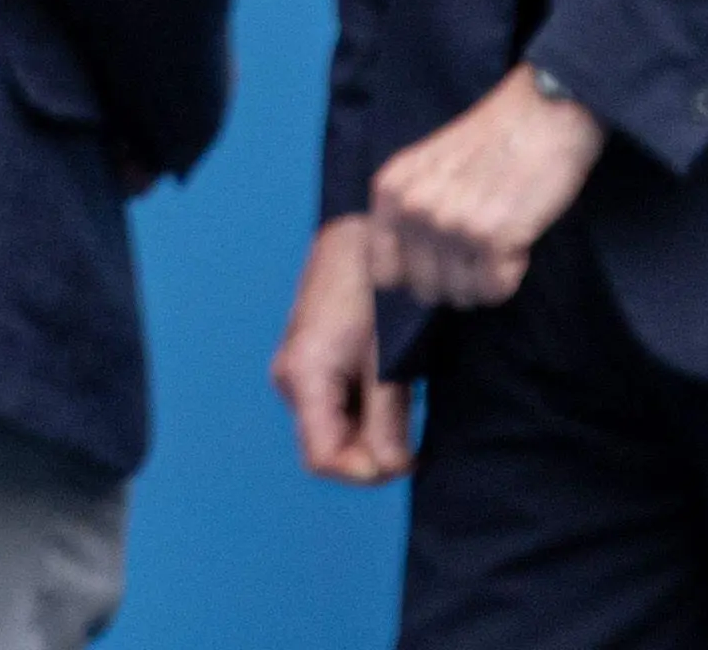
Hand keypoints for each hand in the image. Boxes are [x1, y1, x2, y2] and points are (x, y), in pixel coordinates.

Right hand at [270, 217, 412, 484]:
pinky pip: (337, 405)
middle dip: (373, 449)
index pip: (322, 459)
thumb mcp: (390, 355)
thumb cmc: (378, 286)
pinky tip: (392, 382)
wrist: (362, 232)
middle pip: (328, 446)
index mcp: (303, 375)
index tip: (411, 459)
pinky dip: (367, 408)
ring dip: (373, 428)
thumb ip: (386, 416)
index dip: (365, 473)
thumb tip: (388, 469)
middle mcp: (290, 378)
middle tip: (417, 426)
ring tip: (406, 392)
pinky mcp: (311, 360)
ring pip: (335, 427)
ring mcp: (298, 369)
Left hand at [365, 64, 605, 308]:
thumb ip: (408, 211)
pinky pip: (495, 289)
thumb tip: (401, 274)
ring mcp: (450, 224)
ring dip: (485, 278)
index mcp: (389, 190)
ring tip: (501, 239)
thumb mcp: (425, 168)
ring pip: (462, 294)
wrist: (541, 113)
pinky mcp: (492, 237)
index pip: (382, 272)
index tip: (442, 263)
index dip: (415, 276)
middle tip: (481, 251)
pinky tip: (518, 241)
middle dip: (456, 281)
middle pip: (425, 289)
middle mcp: (412, 208)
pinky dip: (511, 275)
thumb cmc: (490, 141)